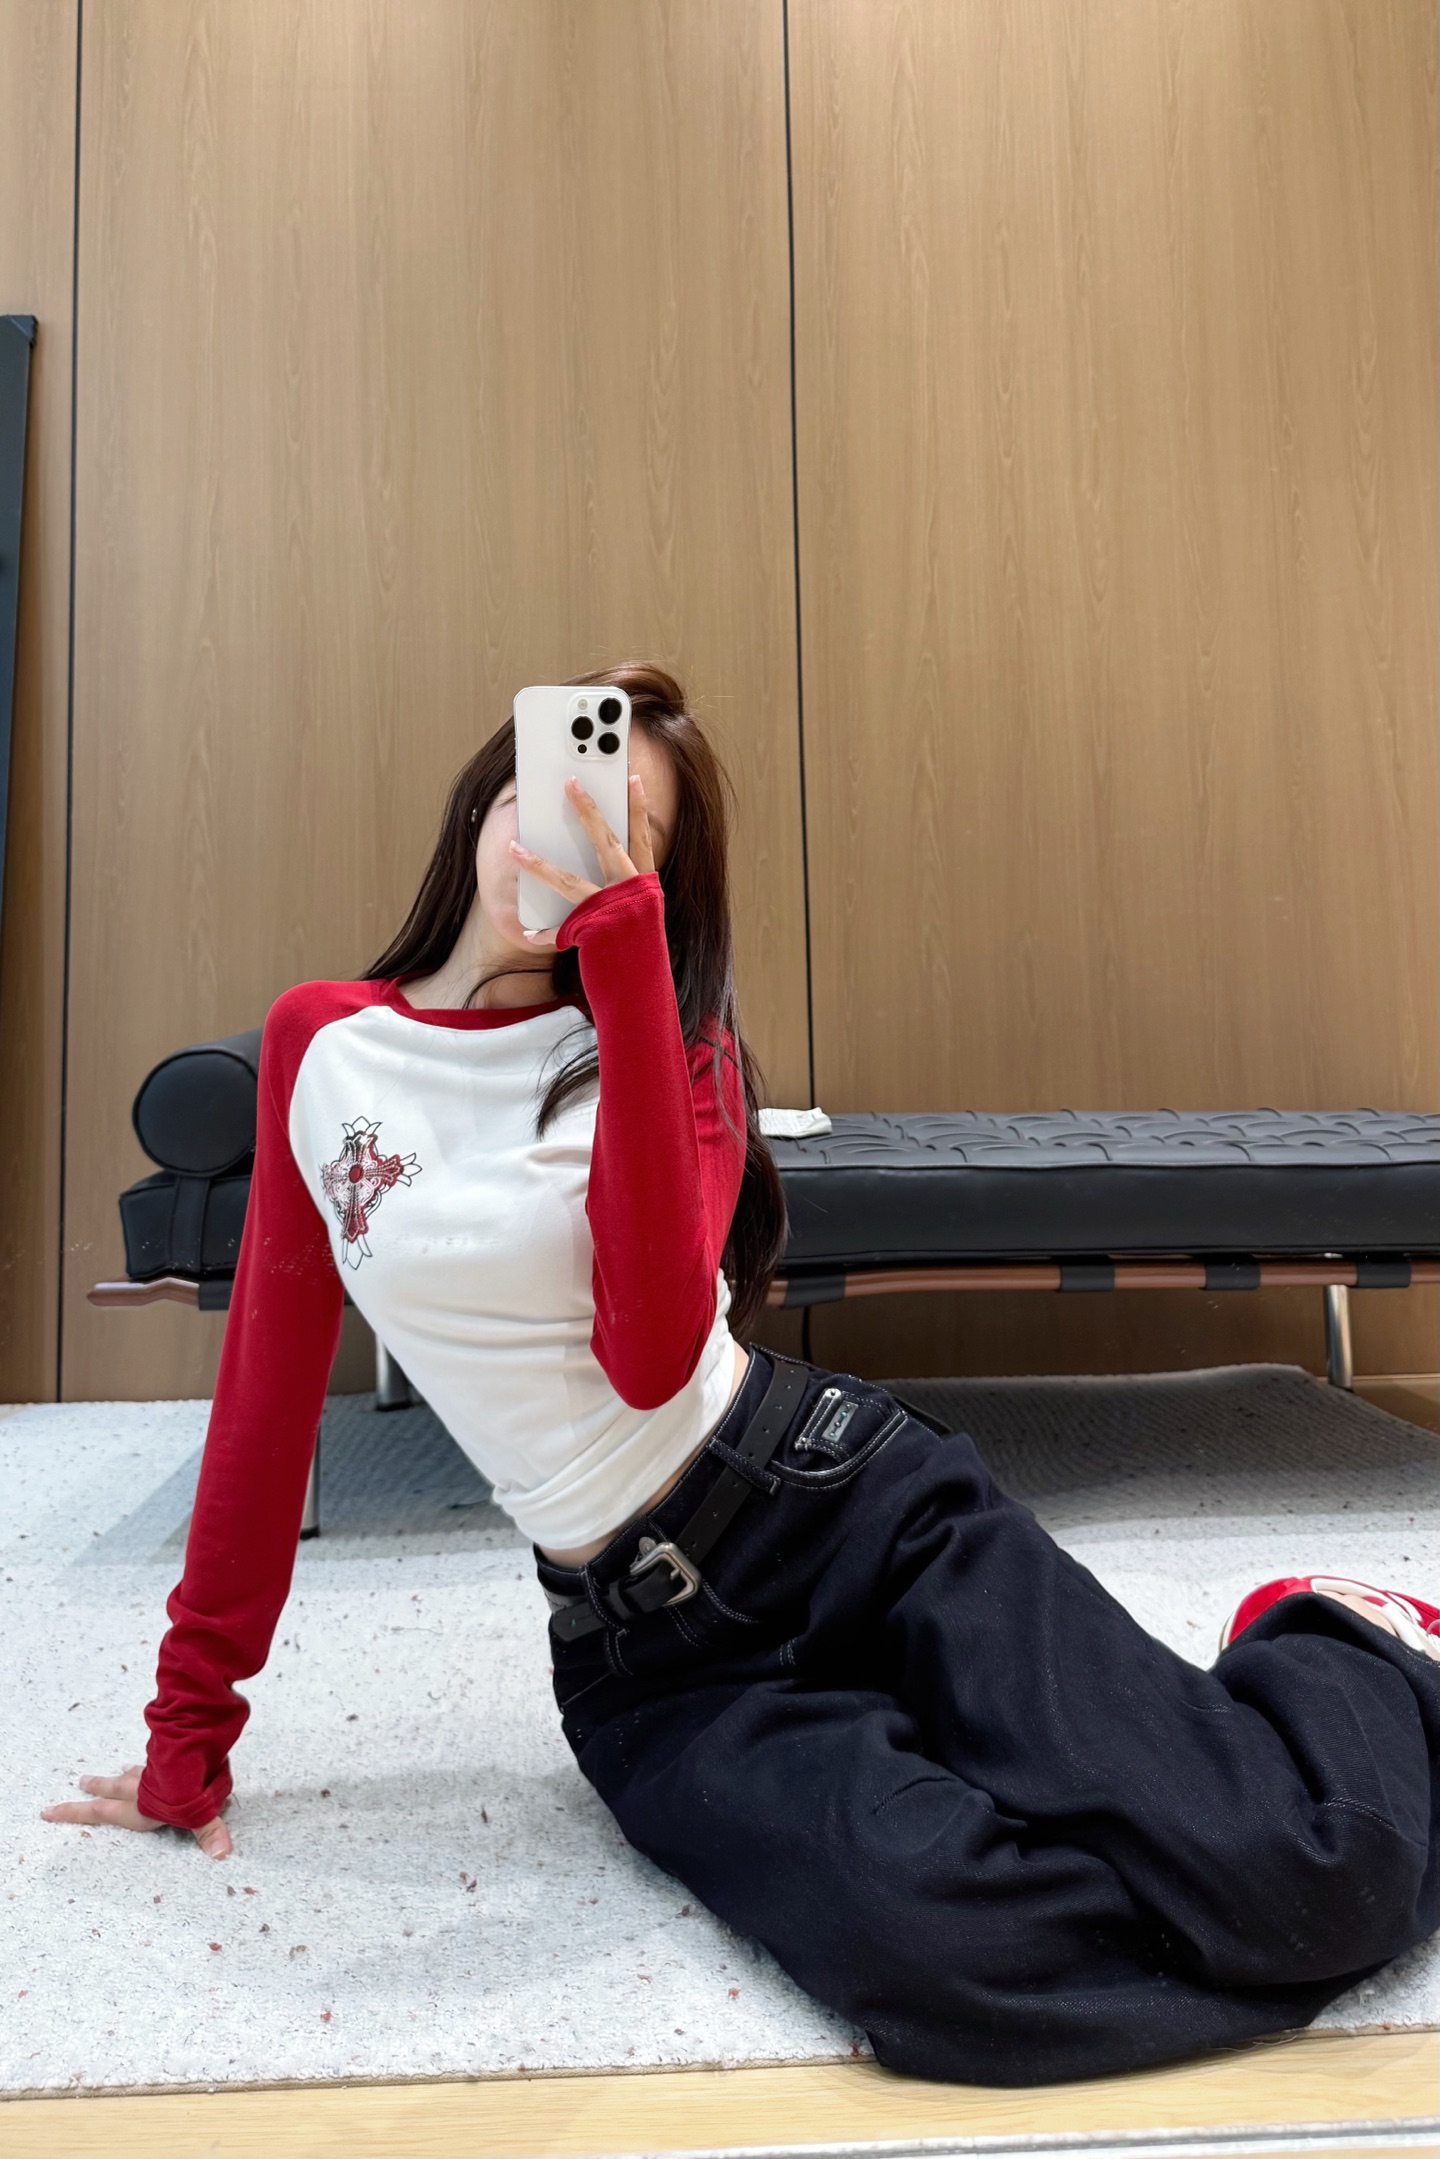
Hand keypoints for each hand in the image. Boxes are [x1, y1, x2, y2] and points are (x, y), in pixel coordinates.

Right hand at [41, 1763, 231, 1858]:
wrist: (189, 1751)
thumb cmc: (185, 1789)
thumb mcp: (198, 1815)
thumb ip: (210, 1833)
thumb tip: (222, 1854)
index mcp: (135, 1809)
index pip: (98, 1813)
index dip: (72, 1813)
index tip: (48, 1811)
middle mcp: (136, 1788)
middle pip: (108, 1788)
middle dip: (95, 1788)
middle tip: (80, 1782)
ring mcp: (147, 1769)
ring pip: (129, 1772)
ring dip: (120, 1773)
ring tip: (117, 1771)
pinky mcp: (161, 1754)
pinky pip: (150, 1759)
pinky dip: (147, 1761)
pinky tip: (150, 1757)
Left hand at [509, 772, 655, 950]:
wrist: (644, 987)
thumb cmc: (639, 949)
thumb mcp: (640, 915)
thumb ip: (623, 890)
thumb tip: (596, 868)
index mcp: (645, 886)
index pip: (642, 838)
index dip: (638, 808)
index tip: (632, 778)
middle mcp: (630, 892)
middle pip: (605, 842)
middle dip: (587, 810)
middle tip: (571, 782)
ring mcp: (610, 910)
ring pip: (569, 880)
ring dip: (538, 864)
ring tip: (514, 848)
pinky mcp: (591, 932)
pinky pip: (560, 929)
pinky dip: (544, 932)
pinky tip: (528, 932)